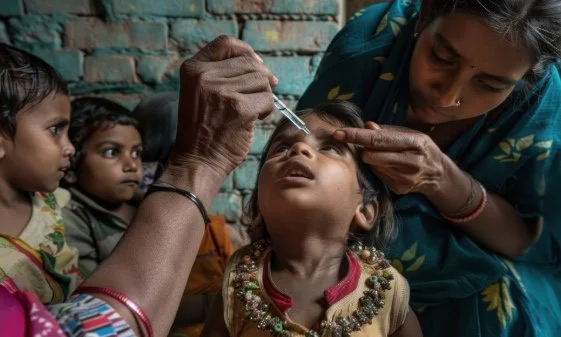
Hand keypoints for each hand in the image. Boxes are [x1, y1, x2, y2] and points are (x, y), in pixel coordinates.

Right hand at [172, 36, 277, 178]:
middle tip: (255, 97)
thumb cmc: (203, 128)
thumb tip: (260, 64)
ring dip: (263, 96)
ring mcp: (222, 91)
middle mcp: (204, 76)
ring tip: (249, 111)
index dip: (245, 52)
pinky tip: (253, 119)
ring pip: (262, 81)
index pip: (226, 43)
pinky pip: (268, 99)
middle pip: (250, 63)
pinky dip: (266, 110)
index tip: (255, 65)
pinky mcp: (239, 108)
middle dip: (260, 79)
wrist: (197, 161)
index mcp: (192, 69)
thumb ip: (221, 73)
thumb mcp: (200, 92)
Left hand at [334, 122, 446, 194]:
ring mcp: (406, 178)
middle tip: (361, 143)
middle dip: (362, 149)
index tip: (339, 133)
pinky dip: (377, 168)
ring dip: (370, 158)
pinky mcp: (399, 188)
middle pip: (372, 156)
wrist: (438, 175)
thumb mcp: (410, 134)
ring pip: (373, 166)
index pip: (379, 140)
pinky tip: (387, 165)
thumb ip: (387, 131)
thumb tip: (367, 126)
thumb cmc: (420, 148)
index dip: (357, 136)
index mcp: (416, 143)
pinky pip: (377, 175)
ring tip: (380, 154)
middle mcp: (412, 162)